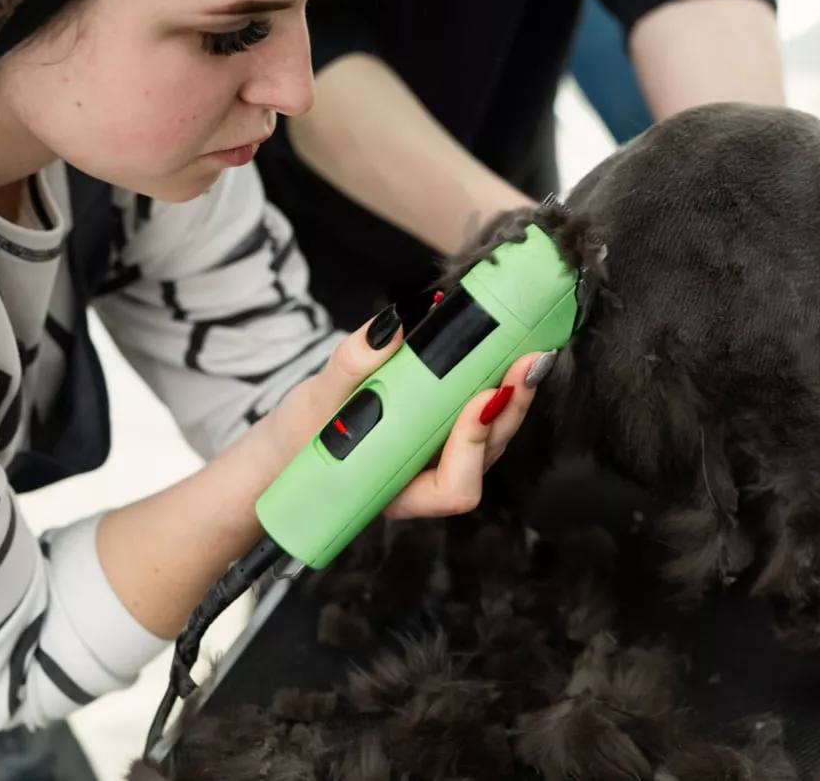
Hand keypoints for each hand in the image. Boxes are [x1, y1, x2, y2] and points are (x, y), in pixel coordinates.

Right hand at [267, 307, 549, 519]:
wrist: (290, 446)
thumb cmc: (300, 437)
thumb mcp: (314, 402)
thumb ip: (350, 367)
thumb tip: (389, 327)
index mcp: (400, 492)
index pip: (453, 487)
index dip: (473, 446)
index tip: (481, 399)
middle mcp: (429, 480)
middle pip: (487, 457)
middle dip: (511, 410)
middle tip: (529, 362)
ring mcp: (441, 456)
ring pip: (493, 437)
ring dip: (514, 397)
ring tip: (528, 353)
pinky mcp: (445, 429)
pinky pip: (481, 414)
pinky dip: (497, 384)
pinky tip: (507, 352)